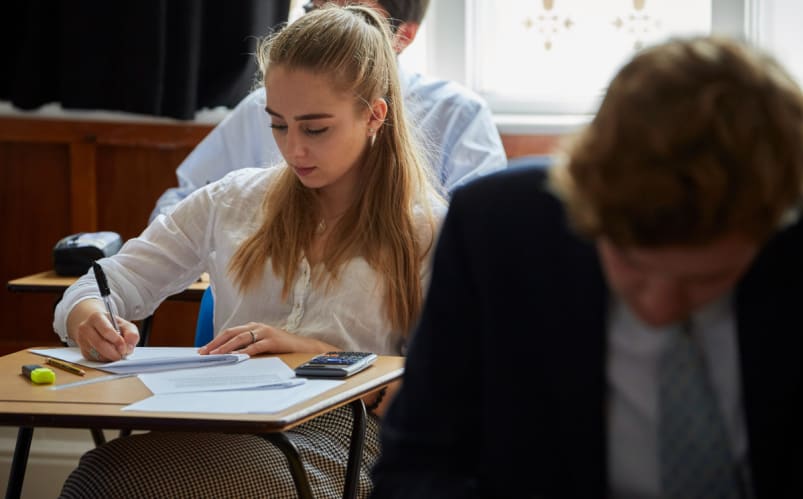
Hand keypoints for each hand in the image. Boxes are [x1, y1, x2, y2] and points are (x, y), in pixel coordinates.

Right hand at [69, 300, 138, 360]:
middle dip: (114, 352)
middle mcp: (86, 328)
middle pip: (100, 344)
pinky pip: (95, 359)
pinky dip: (105, 360)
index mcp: (97, 317)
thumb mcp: (125, 325)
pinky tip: (110, 355)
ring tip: (118, 354)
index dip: (117, 341)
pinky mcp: (83, 351)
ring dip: (110, 357)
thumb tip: (129, 347)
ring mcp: (82, 340)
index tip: (125, 347)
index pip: (107, 331)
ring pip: (97, 353)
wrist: (98, 327)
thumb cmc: (114, 326)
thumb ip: (131, 334)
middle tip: (122, 354)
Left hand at [198, 321, 335, 355]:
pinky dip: (246, 351)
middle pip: (231, 333)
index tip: (204, 350)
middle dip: (216, 343)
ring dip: (226, 347)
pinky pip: (256, 346)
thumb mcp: (262, 343)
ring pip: (241, 338)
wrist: (302, 346)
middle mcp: (257, 327)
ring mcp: (265, 332)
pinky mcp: (273, 341)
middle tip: (204, 353)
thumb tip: (228, 355)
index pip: (229, 332)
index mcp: (252, 326)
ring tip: (216, 355)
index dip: (215, 340)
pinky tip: (237, 357)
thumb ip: (247, 345)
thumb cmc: (281, 345)